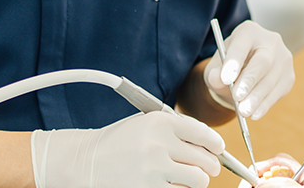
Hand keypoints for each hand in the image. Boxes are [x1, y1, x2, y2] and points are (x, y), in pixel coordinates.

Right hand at [31, 111, 224, 187]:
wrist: (85, 161)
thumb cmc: (119, 141)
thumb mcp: (145, 124)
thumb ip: (175, 129)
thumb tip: (211, 143)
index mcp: (160, 122)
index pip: (204, 134)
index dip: (217, 145)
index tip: (219, 150)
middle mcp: (159, 144)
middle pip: (206, 160)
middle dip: (212, 166)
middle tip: (208, 169)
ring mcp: (154, 169)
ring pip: (199, 180)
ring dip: (198, 182)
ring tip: (192, 179)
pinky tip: (174, 186)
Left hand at [204, 20, 293, 119]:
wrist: (245, 72)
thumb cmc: (228, 67)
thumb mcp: (216, 68)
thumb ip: (214, 73)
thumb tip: (218, 79)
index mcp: (249, 32)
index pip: (242, 45)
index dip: (234, 61)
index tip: (225, 78)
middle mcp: (270, 40)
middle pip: (263, 61)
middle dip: (249, 81)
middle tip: (237, 97)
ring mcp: (283, 58)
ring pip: (271, 79)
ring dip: (257, 97)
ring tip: (243, 111)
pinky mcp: (288, 76)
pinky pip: (278, 91)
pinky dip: (265, 104)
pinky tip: (255, 114)